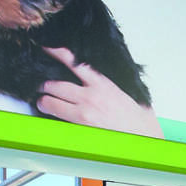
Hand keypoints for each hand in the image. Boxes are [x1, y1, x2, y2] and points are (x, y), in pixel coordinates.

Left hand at [37, 47, 163, 135]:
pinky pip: (58, 119)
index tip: (46, 47)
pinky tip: (51, 117)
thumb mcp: (123, 93)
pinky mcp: (80, 127)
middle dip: (44, 86)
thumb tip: (91, 80)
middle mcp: (91, 95)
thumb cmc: (137, 120)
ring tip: (42, 102)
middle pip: (55, 84)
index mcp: (102, 83)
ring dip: (43, 101)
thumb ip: (104, 85)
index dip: (56, 52)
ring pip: (50, 102)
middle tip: (42, 87)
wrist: (144, 138)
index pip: (74, 62)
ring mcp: (84, 111)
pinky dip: (52, 117)